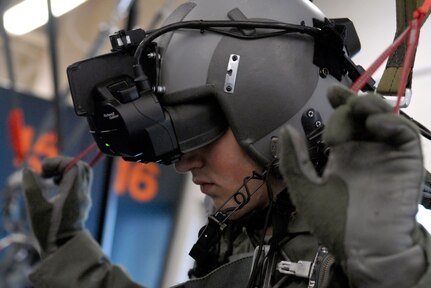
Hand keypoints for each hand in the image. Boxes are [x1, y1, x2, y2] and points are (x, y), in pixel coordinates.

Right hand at [23, 156, 91, 256]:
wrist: (63, 248)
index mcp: (74, 191)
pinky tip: (56, 189)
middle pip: (82, 167)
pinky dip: (70, 180)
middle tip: (48, 172)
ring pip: (83, 175)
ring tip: (51, 180)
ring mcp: (85, 198)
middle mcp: (83, 193)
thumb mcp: (35, 208)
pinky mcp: (83, 203)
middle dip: (64, 164)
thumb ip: (31, 187)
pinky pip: (81, 183)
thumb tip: (27, 170)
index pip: (74, 165)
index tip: (43, 171)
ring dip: (67, 172)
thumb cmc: (49, 230)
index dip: (58, 162)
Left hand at [279, 85, 425, 287]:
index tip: (330, 93)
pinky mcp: (405, 160)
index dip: (339, 103)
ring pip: (383, 116)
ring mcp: (385, 154)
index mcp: (342, 155)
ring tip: (355, 111)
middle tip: (333, 137)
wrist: (365, 249)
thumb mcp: (305, 190)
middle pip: (359, 115)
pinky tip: (374, 126)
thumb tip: (286, 130)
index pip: (343, 121)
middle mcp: (364, 150)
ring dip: (369, 107)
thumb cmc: (335, 223)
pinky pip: (403, 133)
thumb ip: (294, 161)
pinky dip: (390, 122)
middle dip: (345, 113)